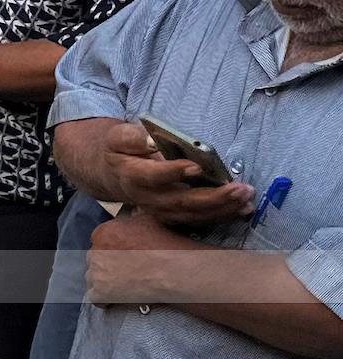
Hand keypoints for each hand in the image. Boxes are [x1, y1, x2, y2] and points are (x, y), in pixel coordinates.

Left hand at [85, 212, 196, 305]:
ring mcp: (95, 274)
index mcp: (103, 232)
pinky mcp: (98, 293)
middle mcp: (95, 251)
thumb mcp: (148, 219)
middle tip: (126, 269)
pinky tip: (118, 298)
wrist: (173, 272)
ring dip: (105, 280)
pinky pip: (94, 297)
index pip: (100, 239)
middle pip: (95, 258)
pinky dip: (105, 299)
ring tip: (124, 284)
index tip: (123, 254)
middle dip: (107, 263)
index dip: (112, 247)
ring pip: (92, 277)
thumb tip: (132, 212)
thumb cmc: (165, 246)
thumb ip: (133, 217)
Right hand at [94, 120, 256, 226]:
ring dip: (223, 209)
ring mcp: (160, 211)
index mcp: (132, 176)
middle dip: (213, 197)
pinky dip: (222, 216)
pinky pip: (199, 220)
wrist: (113, 176)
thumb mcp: (118, 137)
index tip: (197, 166)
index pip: (154, 176)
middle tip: (239, 188)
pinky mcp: (173, 217)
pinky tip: (242, 209)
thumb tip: (154, 142)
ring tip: (246, 198)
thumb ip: (133, 138)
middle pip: (181, 201)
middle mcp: (147, 198)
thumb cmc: (121, 152)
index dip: (174, 172)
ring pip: (193, 215)